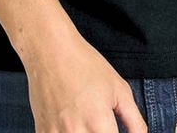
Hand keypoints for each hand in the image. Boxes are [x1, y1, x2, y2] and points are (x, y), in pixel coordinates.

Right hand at [22, 24, 145, 132]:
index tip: (115, 132)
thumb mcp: (119, 89)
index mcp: (99, 122)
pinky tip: (72, 127)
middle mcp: (76, 132)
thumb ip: (134, 121)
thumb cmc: (86, 65)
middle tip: (104, 127)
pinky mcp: (42, 132)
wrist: (51, 51)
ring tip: (90, 127)